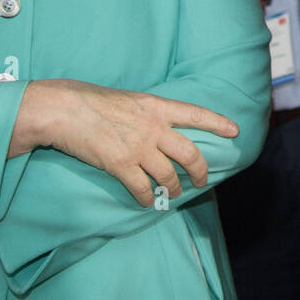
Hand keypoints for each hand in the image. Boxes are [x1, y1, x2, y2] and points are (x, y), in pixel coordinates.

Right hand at [10, 79, 240, 205]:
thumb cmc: (90, 99)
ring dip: (173, 189)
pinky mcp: (121, 166)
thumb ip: (145, 112)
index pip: (195, 113)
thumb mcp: (127, 98)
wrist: (65, 109)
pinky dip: (147, 198)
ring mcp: (139, 147)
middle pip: (190, 154)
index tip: (234, 130)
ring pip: (169, 176)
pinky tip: (146, 201)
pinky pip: (143, 189)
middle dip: (200, 171)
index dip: (217, 123)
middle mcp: (153, 127)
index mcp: (155, 106)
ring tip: (172, 194)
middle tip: (201, 180)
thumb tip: (153, 124)